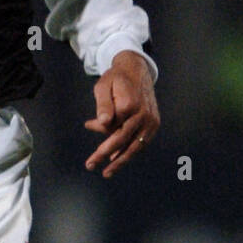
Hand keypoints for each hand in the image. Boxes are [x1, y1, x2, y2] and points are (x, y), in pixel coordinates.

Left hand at [84, 51, 159, 177]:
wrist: (137, 70)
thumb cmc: (116, 78)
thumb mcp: (104, 85)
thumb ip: (103, 104)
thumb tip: (101, 123)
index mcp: (130, 105)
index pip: (111, 126)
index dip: (99, 128)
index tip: (88, 124)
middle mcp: (143, 115)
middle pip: (122, 140)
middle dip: (105, 155)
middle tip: (90, 165)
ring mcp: (151, 121)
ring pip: (134, 146)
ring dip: (120, 161)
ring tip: (107, 172)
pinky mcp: (154, 124)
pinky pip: (142, 142)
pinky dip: (130, 152)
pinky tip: (118, 159)